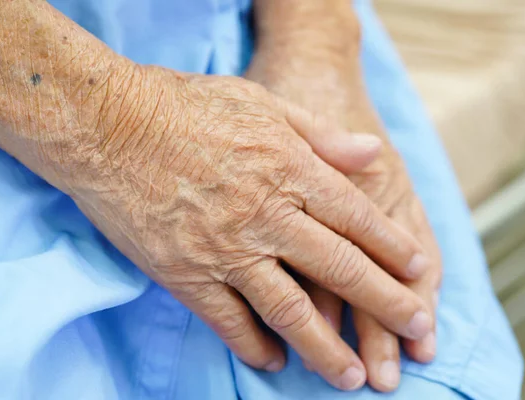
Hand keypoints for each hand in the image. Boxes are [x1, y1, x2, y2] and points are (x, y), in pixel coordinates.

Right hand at [56, 65, 433, 390]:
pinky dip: (254, 346)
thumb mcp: (261, 101)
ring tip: (351, 376)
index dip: (393, 248)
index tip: (418, 272)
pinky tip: (273, 361)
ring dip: (325, 348)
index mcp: (290, 169)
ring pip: (291, 309)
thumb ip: (320, 133)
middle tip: (415, 327)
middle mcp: (267, 215)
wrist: (106, 124)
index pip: (358, 217)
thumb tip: (371, 153)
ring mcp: (226, 250)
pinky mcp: (185, 274)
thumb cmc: (184, 105)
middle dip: (385, 303)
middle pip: (340, 269)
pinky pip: (228, 322)